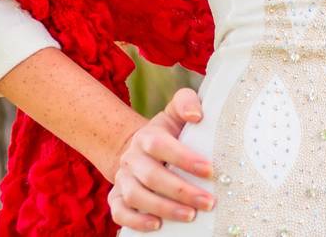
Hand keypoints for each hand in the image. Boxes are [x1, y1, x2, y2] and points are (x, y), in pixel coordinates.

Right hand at [106, 87, 217, 231]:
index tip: (209, 171)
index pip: (161, 146)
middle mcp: (132, 158)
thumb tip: (196, 115)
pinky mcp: (116, 198)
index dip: (184, 158)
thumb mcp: (176, 112)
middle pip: (151, 176)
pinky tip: (157, 226)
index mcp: (147, 137)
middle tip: (208, 202)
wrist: (141, 150)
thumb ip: (187, 102)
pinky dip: (136, 221)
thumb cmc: (169, 132)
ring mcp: (122, 179)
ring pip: (136, 196)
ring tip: (191, 216)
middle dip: (182, 191)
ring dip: (164, 208)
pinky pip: (119, 213)